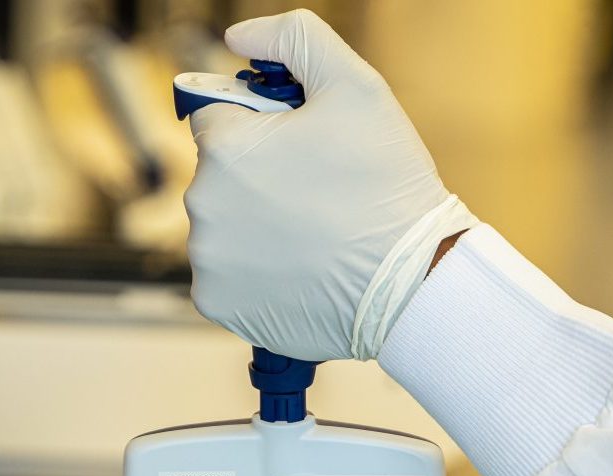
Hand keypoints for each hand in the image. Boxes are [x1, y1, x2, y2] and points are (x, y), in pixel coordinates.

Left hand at [185, 9, 476, 361]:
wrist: (410, 283)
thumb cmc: (386, 185)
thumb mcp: (355, 86)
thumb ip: (294, 38)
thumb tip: (238, 35)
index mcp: (225, 147)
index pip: (215, 119)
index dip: (257, 129)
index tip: (293, 150)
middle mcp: (202, 206)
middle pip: (216, 178)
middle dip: (253, 180)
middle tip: (310, 197)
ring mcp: (207, 261)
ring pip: (220, 229)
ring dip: (251, 229)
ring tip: (307, 238)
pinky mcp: (218, 303)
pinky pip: (223, 277)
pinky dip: (250, 275)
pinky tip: (292, 272)